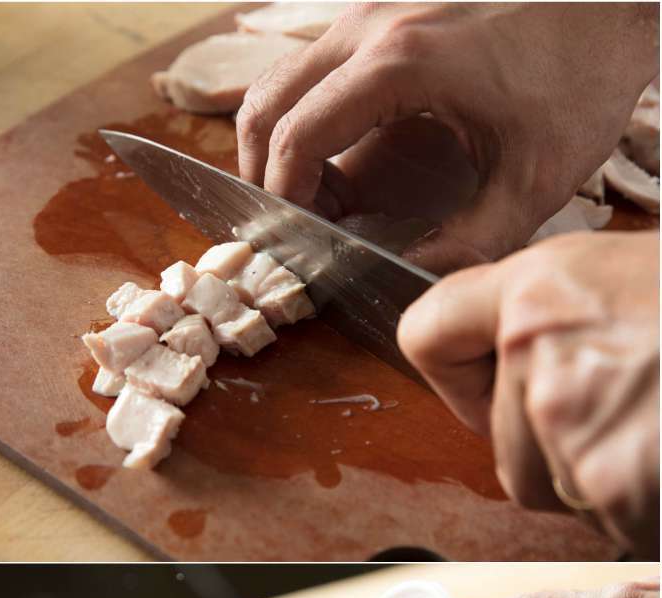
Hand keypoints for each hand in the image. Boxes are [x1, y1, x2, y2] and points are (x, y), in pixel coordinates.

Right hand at [236, 2, 659, 271]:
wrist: (617, 5)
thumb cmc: (581, 77)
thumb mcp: (533, 180)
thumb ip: (468, 244)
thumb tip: (408, 284)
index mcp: (398, 64)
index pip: (295, 137)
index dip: (283, 198)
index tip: (299, 238)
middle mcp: (370, 26)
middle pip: (264, 105)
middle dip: (265, 172)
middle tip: (294, 222)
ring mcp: (372, 10)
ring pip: (279, 81)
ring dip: (280, 142)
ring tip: (316, 194)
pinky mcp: (383, 11)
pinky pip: (312, 67)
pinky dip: (305, 113)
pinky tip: (341, 155)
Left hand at [397, 230, 659, 554]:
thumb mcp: (643, 277)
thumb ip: (570, 319)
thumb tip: (522, 361)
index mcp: (544, 288)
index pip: (429, 333)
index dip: (459, 369)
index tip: (493, 381)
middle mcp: (541, 355)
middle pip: (503, 439)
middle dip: (559, 442)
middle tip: (647, 405)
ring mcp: (575, 429)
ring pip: (553, 488)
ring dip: (607, 478)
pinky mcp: (616, 488)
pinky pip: (607, 521)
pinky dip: (646, 510)